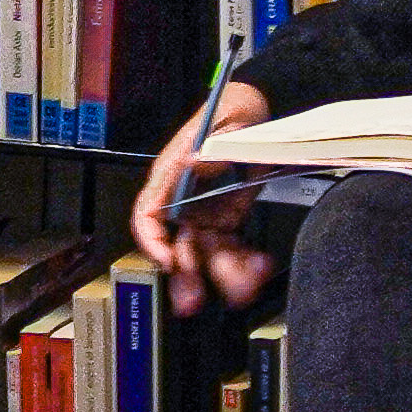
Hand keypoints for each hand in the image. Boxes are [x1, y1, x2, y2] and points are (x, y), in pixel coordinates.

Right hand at [129, 82, 278, 316]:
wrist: (263, 109)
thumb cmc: (233, 109)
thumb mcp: (225, 123)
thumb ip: (210, 148)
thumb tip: (194, 164)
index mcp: (171, 177)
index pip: (148, 216)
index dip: (153, 242)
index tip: (169, 260)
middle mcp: (183, 201)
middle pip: (177, 246)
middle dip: (187, 276)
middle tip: (194, 302)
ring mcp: (205, 212)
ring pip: (207, 255)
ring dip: (224, 275)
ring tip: (249, 282)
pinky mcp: (228, 218)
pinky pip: (231, 248)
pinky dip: (245, 262)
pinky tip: (261, 265)